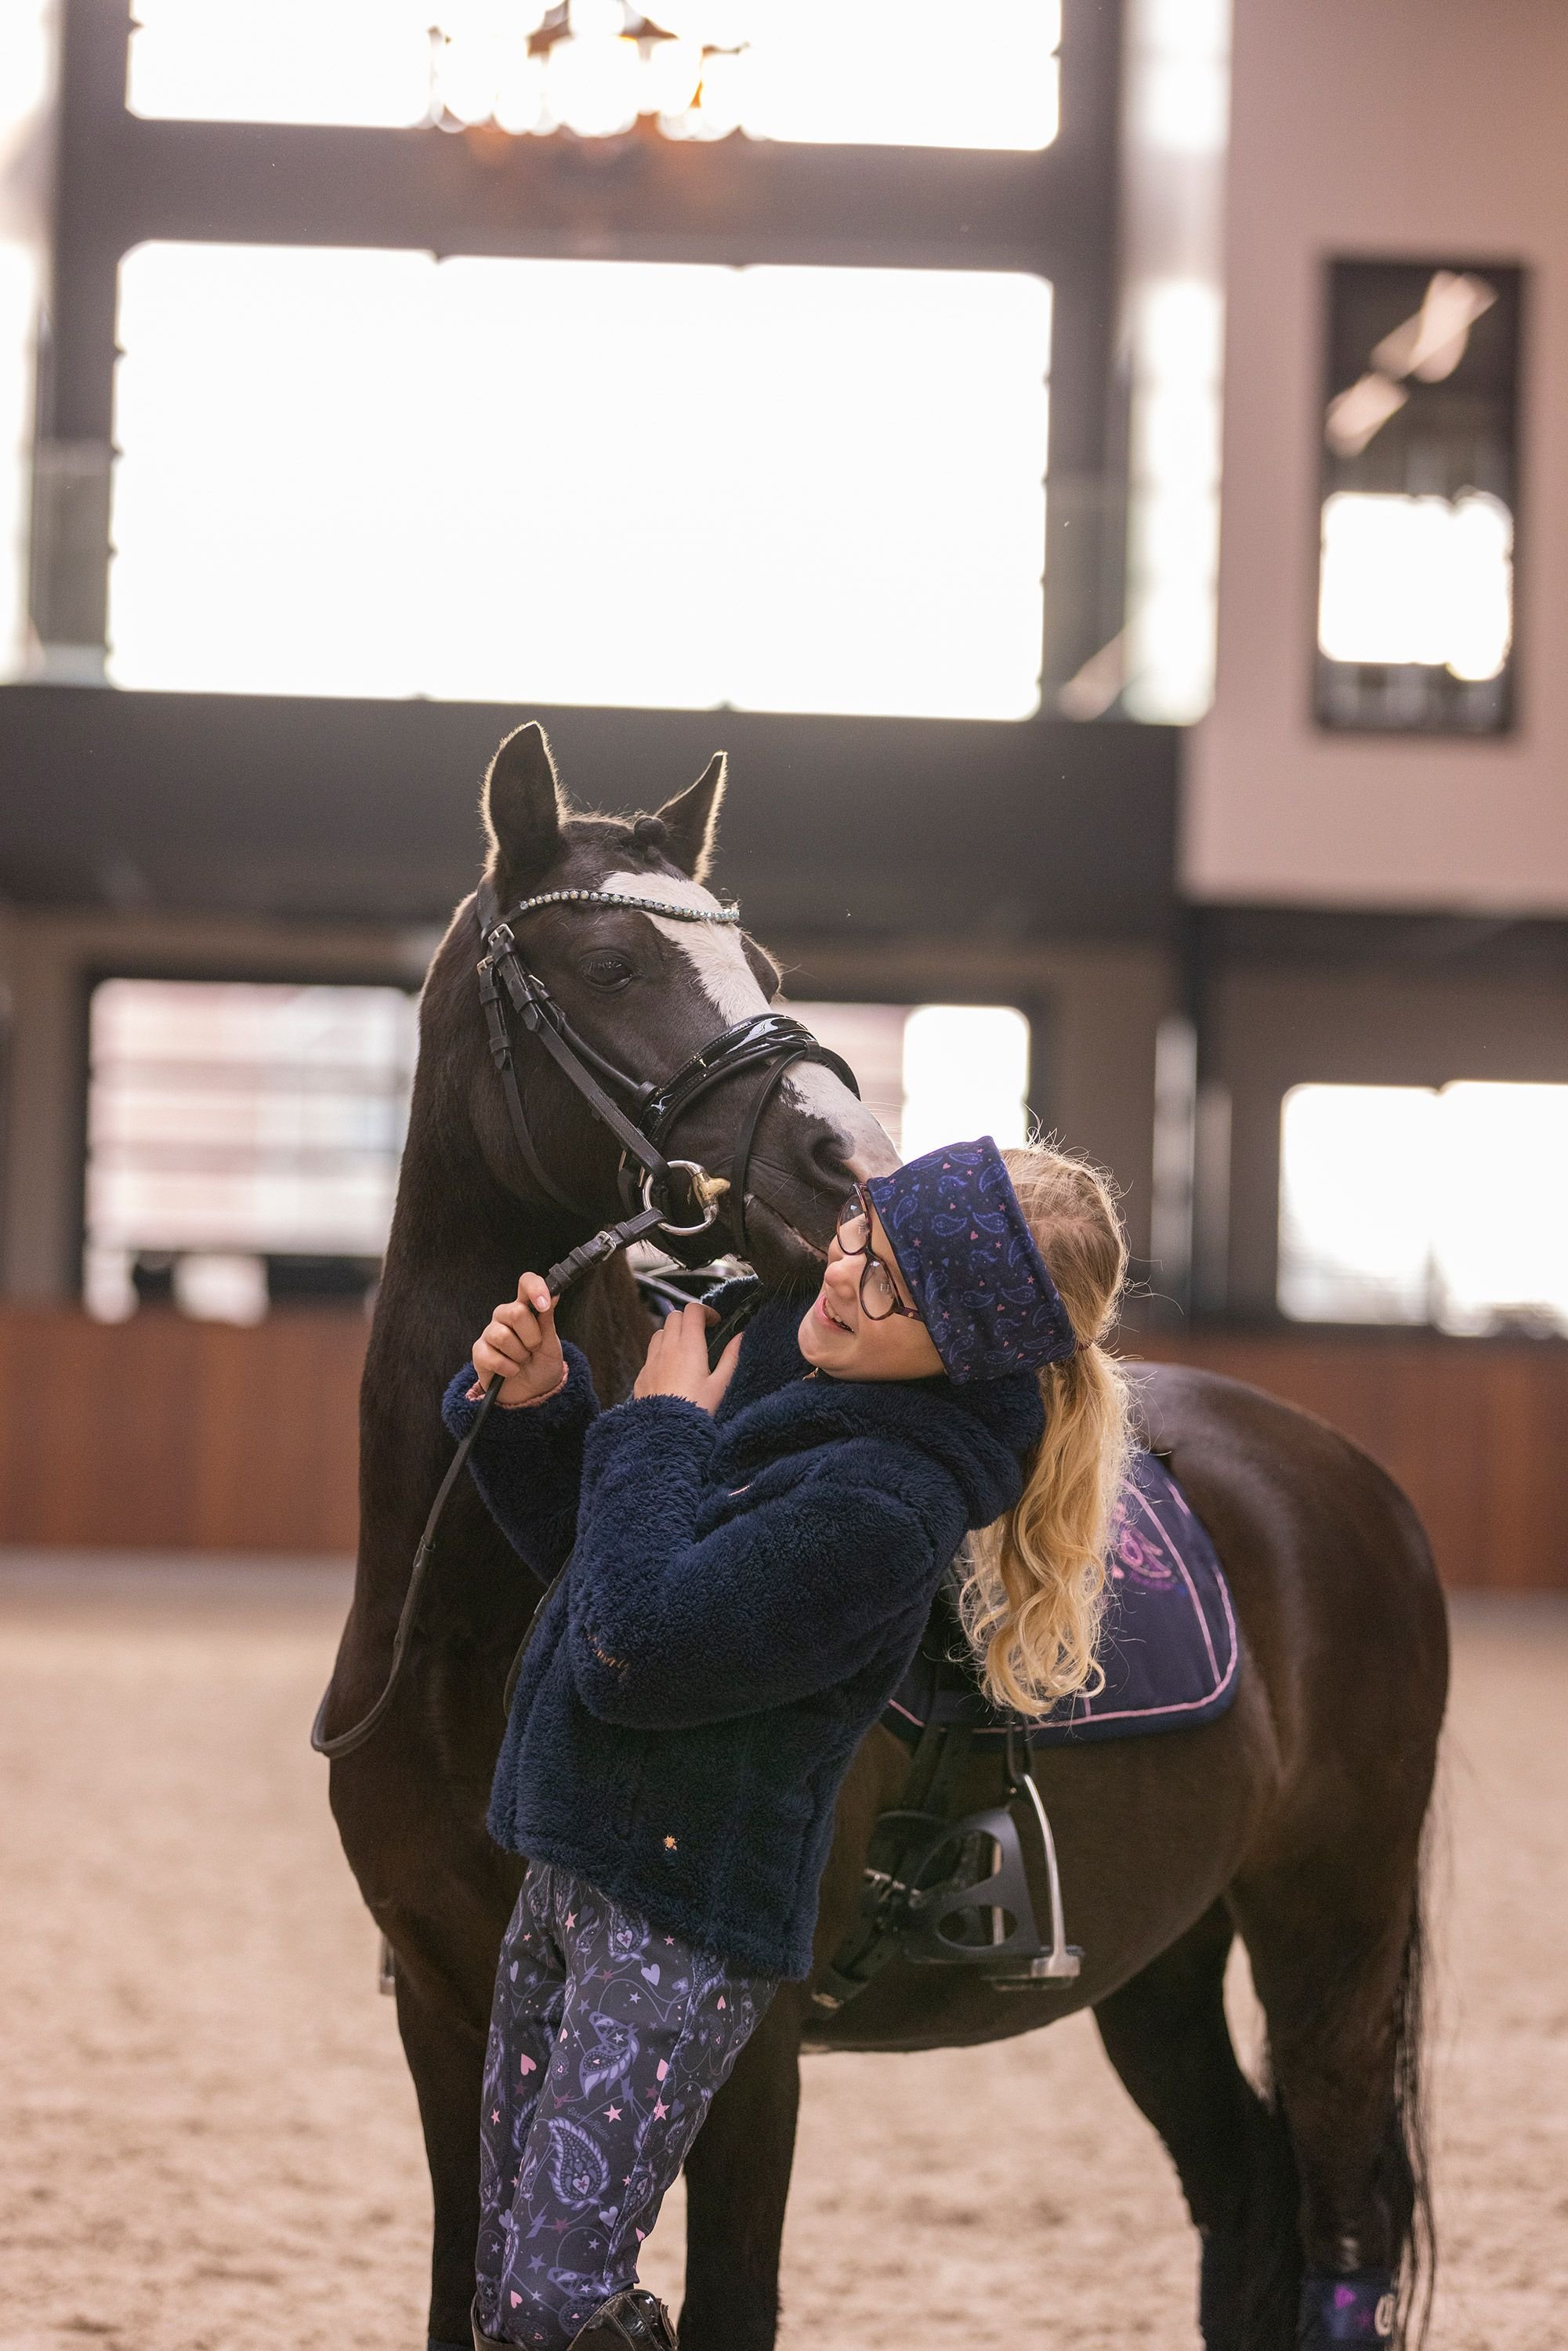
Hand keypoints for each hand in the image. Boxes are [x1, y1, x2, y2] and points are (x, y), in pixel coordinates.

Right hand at [471, 1275, 566, 1407]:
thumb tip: (553, 1294)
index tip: (545, 1305)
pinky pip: (492, 1356)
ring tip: (522, 1361)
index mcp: (525, 1309)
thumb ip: (547, 1321)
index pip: (525, 1283)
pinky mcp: (479, 1353)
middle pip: (515, 1312)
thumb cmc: (542, 1365)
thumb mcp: (551, 1345)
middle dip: (531, 1336)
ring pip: (503, 1336)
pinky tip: (512, 1371)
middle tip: (534, 1349)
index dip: (535, 1288)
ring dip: (520, 1355)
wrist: (532, 1394)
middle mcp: (505, 1317)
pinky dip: (508, 1368)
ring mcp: (490, 1334)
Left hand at [633, 1301, 742, 1415]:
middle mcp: (667, 1348)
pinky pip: (650, 1354)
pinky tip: (671, 1371)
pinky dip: (661, 1353)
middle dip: (689, 1319)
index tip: (715, 1322)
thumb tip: (740, 1337)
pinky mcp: (642, 1375)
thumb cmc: (695, 1411)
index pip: (693, 1310)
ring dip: (673, 1334)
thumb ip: (731, 1357)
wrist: (666, 1434)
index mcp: (688, 1346)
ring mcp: (651, 1361)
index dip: (706, 1311)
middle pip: (675, 1316)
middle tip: (702, 1334)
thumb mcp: (720, 1385)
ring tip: (685, 1350)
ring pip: (660, 1333)